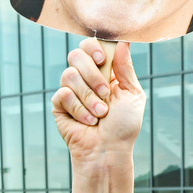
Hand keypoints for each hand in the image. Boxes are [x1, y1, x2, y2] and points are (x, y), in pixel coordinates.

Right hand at [51, 39, 143, 164]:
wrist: (108, 151)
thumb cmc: (124, 126)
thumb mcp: (132, 94)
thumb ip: (125, 68)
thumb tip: (123, 41)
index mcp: (104, 72)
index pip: (91, 46)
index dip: (93, 47)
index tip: (101, 58)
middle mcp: (86, 78)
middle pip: (76, 55)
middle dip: (92, 74)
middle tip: (104, 93)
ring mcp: (71, 90)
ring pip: (69, 75)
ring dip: (89, 97)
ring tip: (100, 114)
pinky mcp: (59, 105)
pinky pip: (63, 94)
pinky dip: (79, 109)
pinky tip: (88, 122)